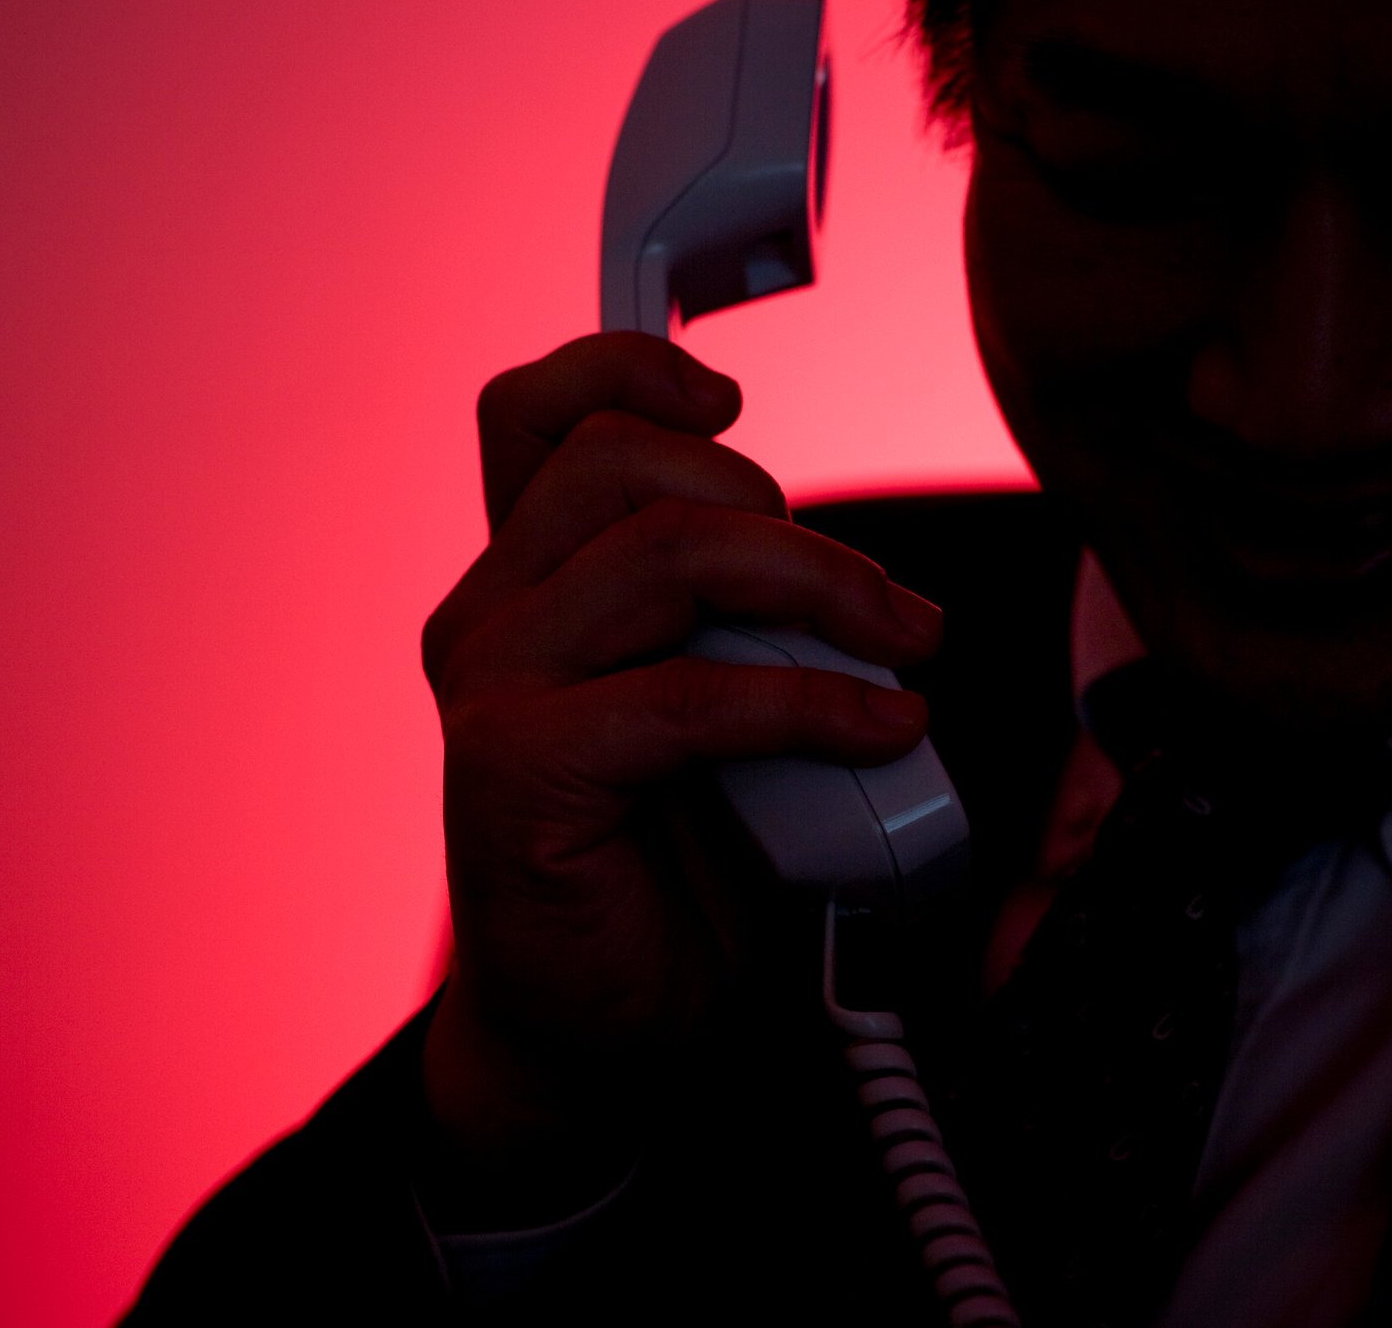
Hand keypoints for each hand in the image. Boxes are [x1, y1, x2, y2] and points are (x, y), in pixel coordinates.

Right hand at [417, 333, 941, 1217]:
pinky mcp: (513, 766)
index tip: (730, 406)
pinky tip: (880, 729)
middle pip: (624, 462)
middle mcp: (492, 613)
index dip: (626, 369)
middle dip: (783, 513)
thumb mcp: (716, 697)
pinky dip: (814, 701)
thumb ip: (743, 619)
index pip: (535, 413)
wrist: (599, 1022)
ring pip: (667, 554)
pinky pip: (689, 692)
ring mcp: (491, 683)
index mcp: (530, 579)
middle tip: (877, 603)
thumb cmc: (664, 860)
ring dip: (822, 591)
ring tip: (900, 655)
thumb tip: (862, 590)